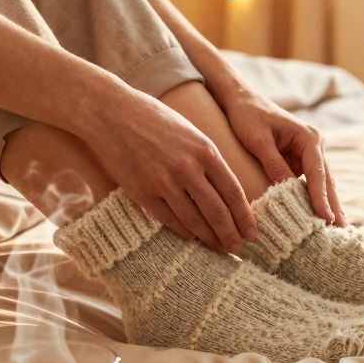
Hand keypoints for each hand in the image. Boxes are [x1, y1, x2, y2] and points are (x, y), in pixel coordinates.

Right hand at [87, 89, 256, 253]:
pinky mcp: (143, 192)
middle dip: (230, 234)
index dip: (244, 217)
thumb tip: (225, 191)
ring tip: (218, 248)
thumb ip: (208, 159)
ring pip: (194, 221)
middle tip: (239, 249)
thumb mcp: (190, 132)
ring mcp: (164, 182)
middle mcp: (188, 168)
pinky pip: (169, 220)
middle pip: (217, 211)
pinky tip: (192, 238)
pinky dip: (183, 232)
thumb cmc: (153, 119)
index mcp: (205, 150)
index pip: (233, 192)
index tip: (252, 233)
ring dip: (208, 238)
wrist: (111, 113)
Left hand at [216, 82, 345, 225]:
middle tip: (341, 231)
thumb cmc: (249, 116)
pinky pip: (309, 184)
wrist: (242, 100)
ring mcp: (309, 155)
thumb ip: (273, 164)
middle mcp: (315, 146)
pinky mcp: (300, 162)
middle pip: (326, 181)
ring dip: (327, 205)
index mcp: (309, 137)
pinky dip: (313, 200)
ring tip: (335, 231)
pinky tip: (318, 218)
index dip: (321, 197)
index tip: (325, 217)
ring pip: (321, 184)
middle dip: (333, 206)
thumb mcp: (258, 140)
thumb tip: (285, 191)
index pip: (317, 173)